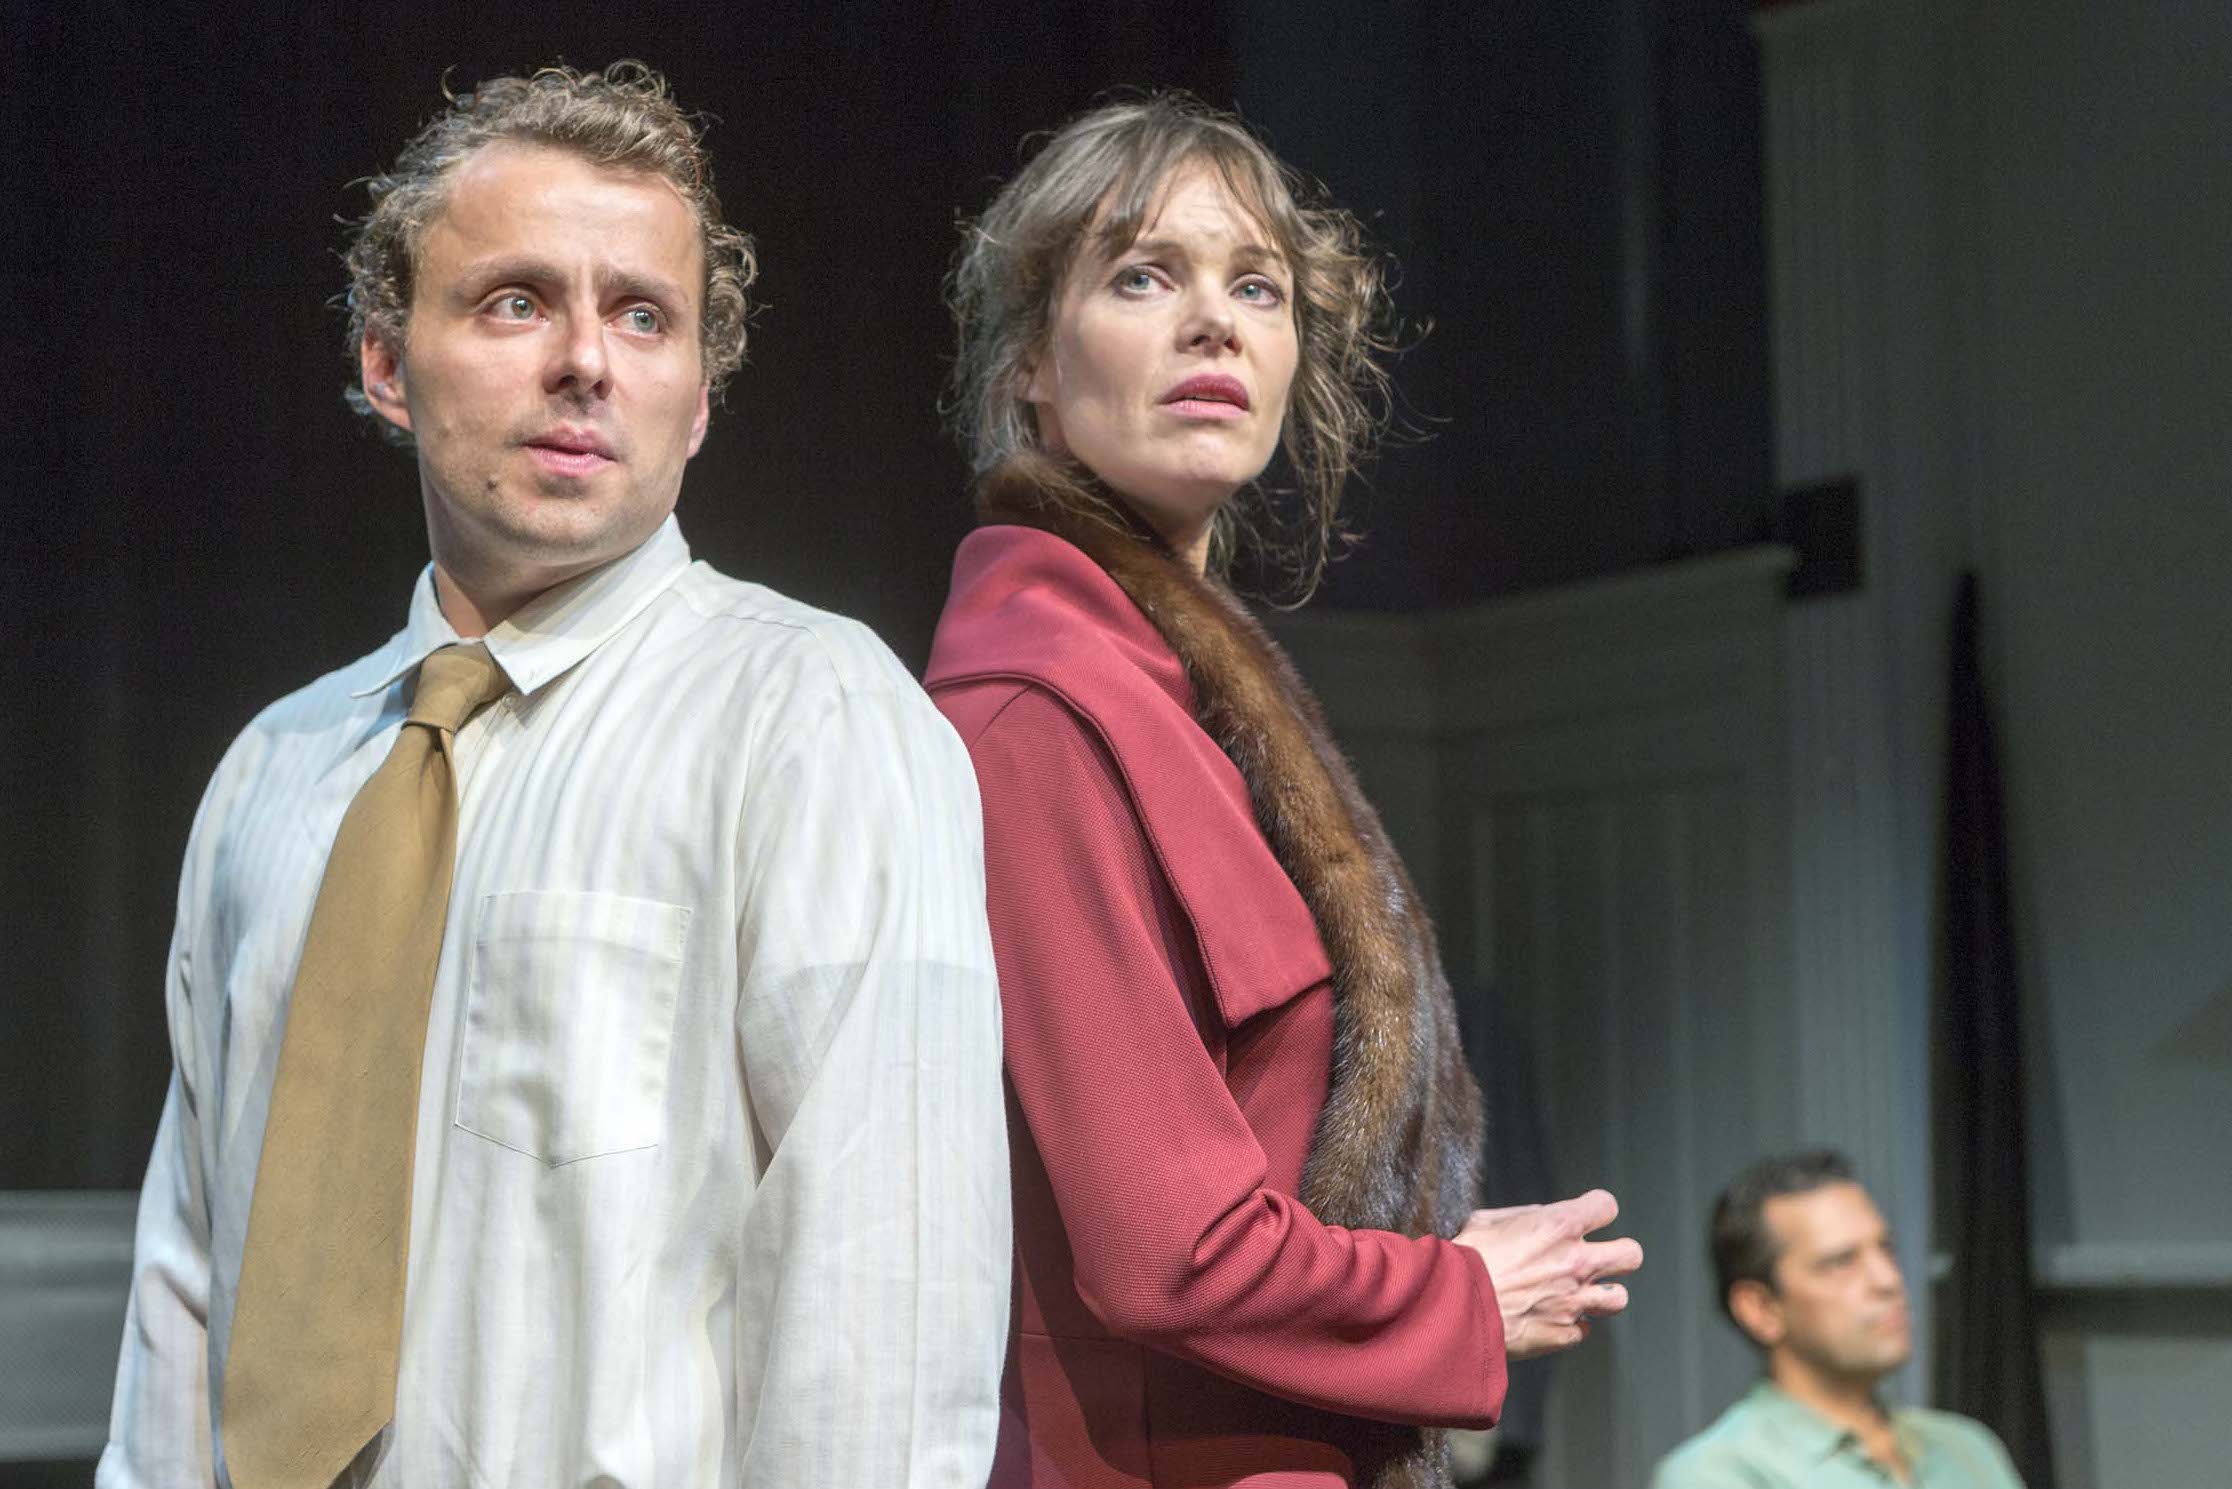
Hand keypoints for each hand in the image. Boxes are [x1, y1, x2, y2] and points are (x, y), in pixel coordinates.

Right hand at [1452, 1188, 1642, 1359]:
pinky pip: (1582, 1330)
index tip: (1588, 1217)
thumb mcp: (1487, 1220)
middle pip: (1632, 1255)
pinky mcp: (1563, 1333)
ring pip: (1619, 1298)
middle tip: (1600, 1258)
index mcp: (1560, 1226)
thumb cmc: (1464, 1258)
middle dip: (1620, 1254)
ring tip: (1580, 1294)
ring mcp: (1574, 1301)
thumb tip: (1541, 1220)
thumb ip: (1524, 1217)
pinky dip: (1569, 1325)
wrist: (1452, 1307)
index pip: (1607, 1207)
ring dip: (1602, 1295)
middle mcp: (1576, 1262)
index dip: (1597, 1210)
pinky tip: (1549, 1318)